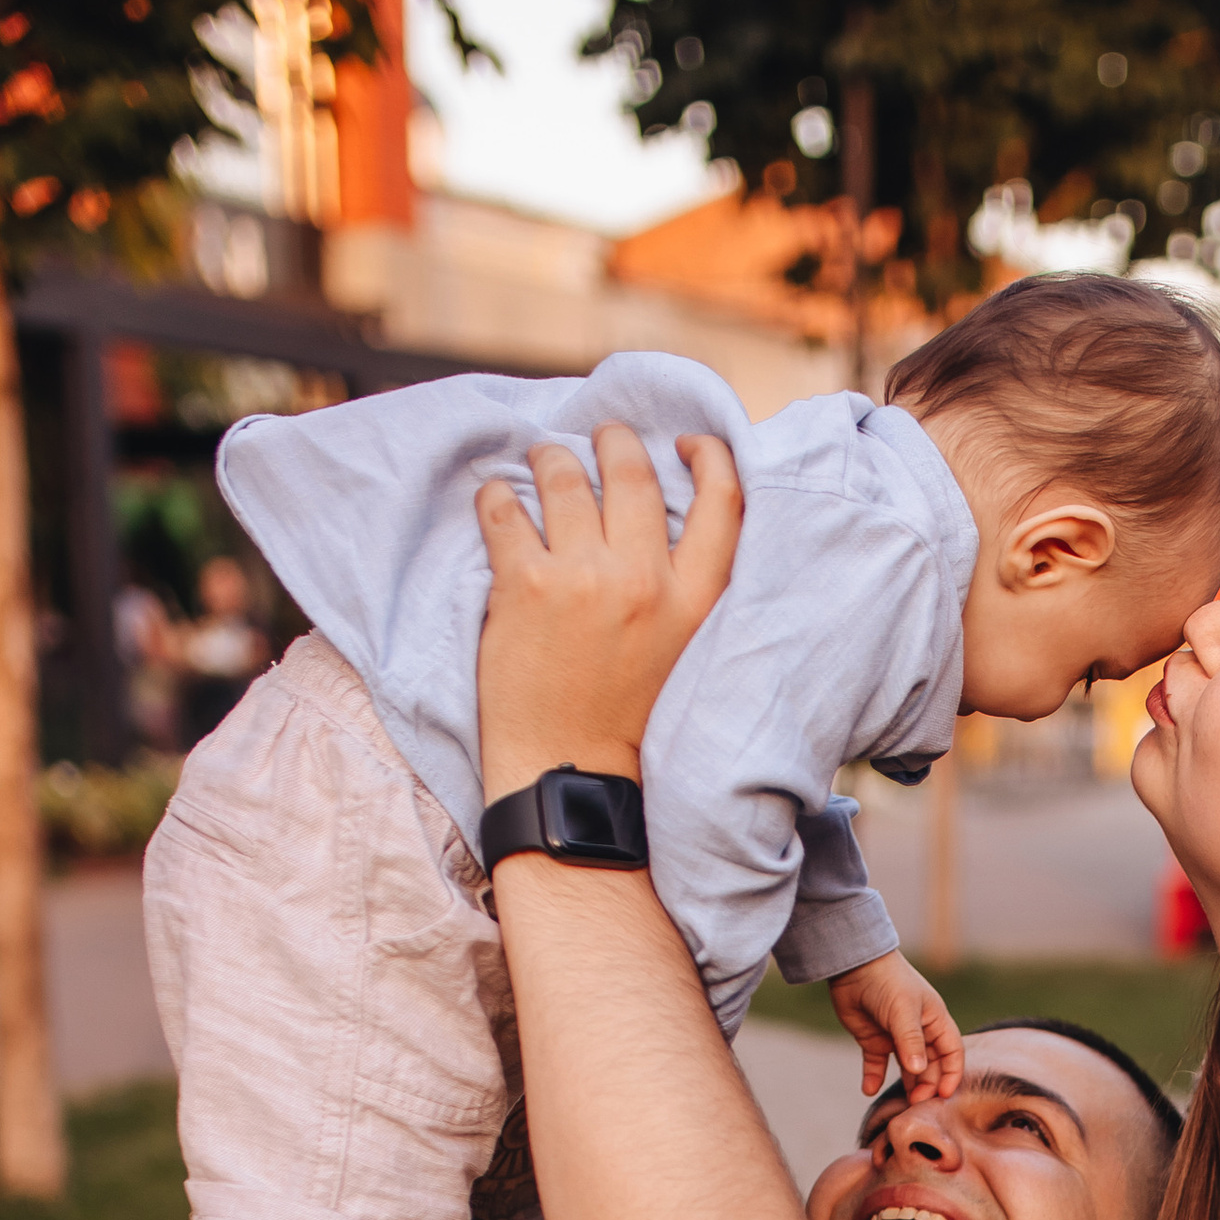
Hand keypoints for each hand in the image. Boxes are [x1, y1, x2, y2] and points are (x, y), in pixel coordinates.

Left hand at [475, 424, 742, 802]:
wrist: (573, 779)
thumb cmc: (631, 725)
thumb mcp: (689, 655)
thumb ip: (688, 592)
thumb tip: (666, 526)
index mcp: (698, 600)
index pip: (724, 497)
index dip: (707, 454)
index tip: (684, 444)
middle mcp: (646, 580)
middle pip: (633, 470)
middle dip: (612, 441)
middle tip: (598, 439)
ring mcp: (584, 579)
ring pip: (565, 475)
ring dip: (550, 459)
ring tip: (542, 461)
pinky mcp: (525, 586)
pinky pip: (504, 509)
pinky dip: (496, 496)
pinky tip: (497, 502)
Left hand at [828, 947, 963, 1100]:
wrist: (853, 965)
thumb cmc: (887, 981)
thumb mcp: (903, 1011)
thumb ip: (911, 1042)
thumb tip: (919, 1072)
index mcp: (935, 1022)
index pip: (952, 1053)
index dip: (951, 1074)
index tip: (943, 1095)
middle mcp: (919, 1032)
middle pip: (931, 1067)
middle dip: (927, 1086)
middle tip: (917, 1103)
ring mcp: (897, 1038)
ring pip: (907, 1070)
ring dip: (906, 1086)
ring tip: (901, 1106)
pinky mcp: (874, 1041)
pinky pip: (877, 1066)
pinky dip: (874, 1078)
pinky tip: (868, 1090)